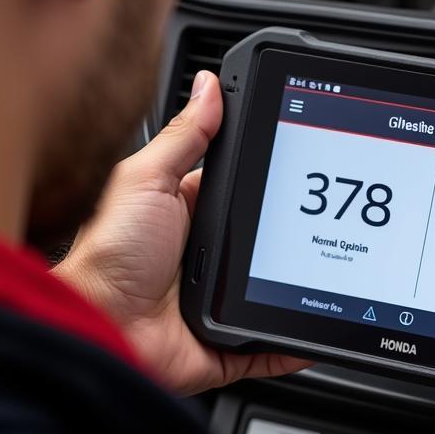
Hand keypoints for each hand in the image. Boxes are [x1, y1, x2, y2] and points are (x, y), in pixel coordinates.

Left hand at [55, 71, 309, 395]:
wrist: (101, 327)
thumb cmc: (109, 254)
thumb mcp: (147, 180)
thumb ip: (184, 138)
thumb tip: (209, 86)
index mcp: (190, 216)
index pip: (244, 192)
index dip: (273, 181)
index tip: (308, 167)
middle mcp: (208, 260)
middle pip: (267, 244)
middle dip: (296, 237)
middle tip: (327, 224)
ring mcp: (220, 303)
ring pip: (277, 292)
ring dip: (301, 287)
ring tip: (332, 272)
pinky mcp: (228, 344)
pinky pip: (274, 347)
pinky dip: (297, 344)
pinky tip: (323, 325)